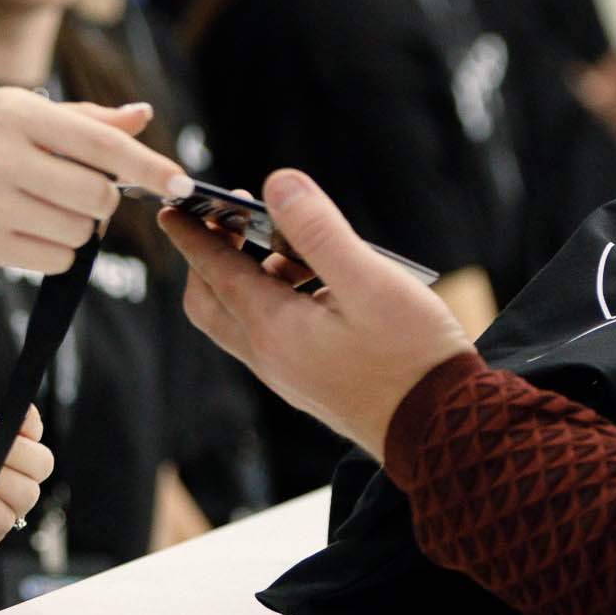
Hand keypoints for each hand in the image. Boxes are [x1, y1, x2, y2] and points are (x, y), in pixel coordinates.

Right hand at [0, 91, 191, 275]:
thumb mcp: (10, 107)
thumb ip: (82, 119)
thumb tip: (142, 117)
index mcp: (17, 112)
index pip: (100, 142)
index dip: (147, 165)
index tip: (182, 182)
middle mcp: (4, 155)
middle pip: (97, 196)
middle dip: (104, 199)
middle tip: (80, 189)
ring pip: (79, 232)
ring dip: (79, 226)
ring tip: (43, 204)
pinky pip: (54, 259)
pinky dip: (58, 249)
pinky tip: (29, 228)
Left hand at [160, 170, 471, 462]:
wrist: (443, 430)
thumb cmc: (412, 356)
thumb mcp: (369, 281)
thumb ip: (319, 231)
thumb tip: (278, 184)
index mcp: (275, 329)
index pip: (215, 272)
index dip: (193, 235)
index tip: (172, 208)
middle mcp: (270, 356)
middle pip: (211, 301)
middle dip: (210, 256)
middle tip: (234, 218)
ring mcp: (288, 375)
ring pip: (241, 319)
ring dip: (250, 276)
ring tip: (290, 243)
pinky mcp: (309, 382)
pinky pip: (270, 334)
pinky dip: (275, 299)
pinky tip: (317, 280)